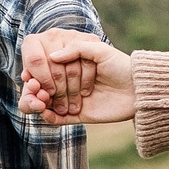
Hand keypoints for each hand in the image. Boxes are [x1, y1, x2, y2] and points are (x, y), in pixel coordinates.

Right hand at [20, 30, 137, 123]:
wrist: (140, 90)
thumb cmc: (121, 66)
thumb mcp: (100, 51)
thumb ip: (77, 48)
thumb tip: (52, 56)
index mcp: (71, 64)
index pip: (46, 69)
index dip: (35, 72)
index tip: (29, 74)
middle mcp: (69, 82)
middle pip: (44, 88)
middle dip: (36, 88)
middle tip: (33, 88)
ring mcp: (72, 99)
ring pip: (47, 104)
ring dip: (38, 103)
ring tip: (39, 99)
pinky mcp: (78, 115)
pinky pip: (58, 119)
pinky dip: (48, 117)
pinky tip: (45, 112)